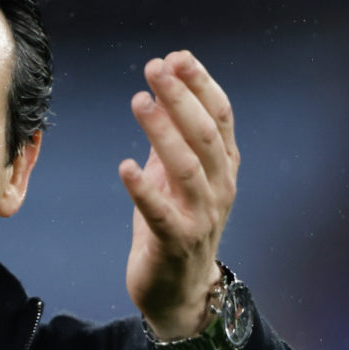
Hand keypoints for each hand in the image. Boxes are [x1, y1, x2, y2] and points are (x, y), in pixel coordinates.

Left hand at [118, 51, 239, 338]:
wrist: (179, 291)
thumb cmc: (175, 226)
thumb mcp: (175, 176)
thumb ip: (172, 136)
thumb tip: (163, 86)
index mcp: (223, 167)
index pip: (220, 116)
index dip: (200, 84)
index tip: (177, 58)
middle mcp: (219, 188)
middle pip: (204, 134)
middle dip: (181, 97)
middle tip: (154, 68)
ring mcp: (202, 216)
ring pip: (186, 166)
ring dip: (162, 130)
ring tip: (139, 102)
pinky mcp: (176, 242)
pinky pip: (160, 211)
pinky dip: (143, 188)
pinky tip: (125, 166)